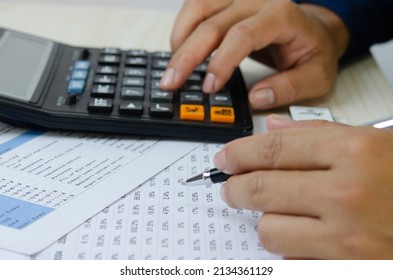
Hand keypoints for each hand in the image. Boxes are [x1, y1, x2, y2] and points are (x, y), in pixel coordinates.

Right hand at [160, 0, 348, 109]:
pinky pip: (198, 6)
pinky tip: (180, 49)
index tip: (208, 87)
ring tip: (173, 68)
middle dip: (187, 55)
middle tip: (171, 82)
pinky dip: (184, 28)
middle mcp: (258, 1)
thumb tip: (257, 98)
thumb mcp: (316, 77)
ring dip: (180, 38)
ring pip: (198, 7)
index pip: (242, 35)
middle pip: (212, 22)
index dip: (221, 61)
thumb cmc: (314, 52)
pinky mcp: (228, 2)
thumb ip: (289, 88)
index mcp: (282, 16)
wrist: (314, 31)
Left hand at [214, 115, 392, 258]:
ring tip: (283, 215)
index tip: (224, 159)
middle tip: (231, 187)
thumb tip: (272, 128)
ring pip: (269, 230)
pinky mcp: (346, 270)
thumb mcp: (373, 143)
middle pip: (261, 188)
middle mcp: (348, 195)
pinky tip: (311, 239)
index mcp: (355, 152)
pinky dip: (293, 250)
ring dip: (269, 222)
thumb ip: (318, 134)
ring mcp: (347, 241)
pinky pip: (292, 262)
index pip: (273, 149)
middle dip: (236, 188)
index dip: (239, 153)